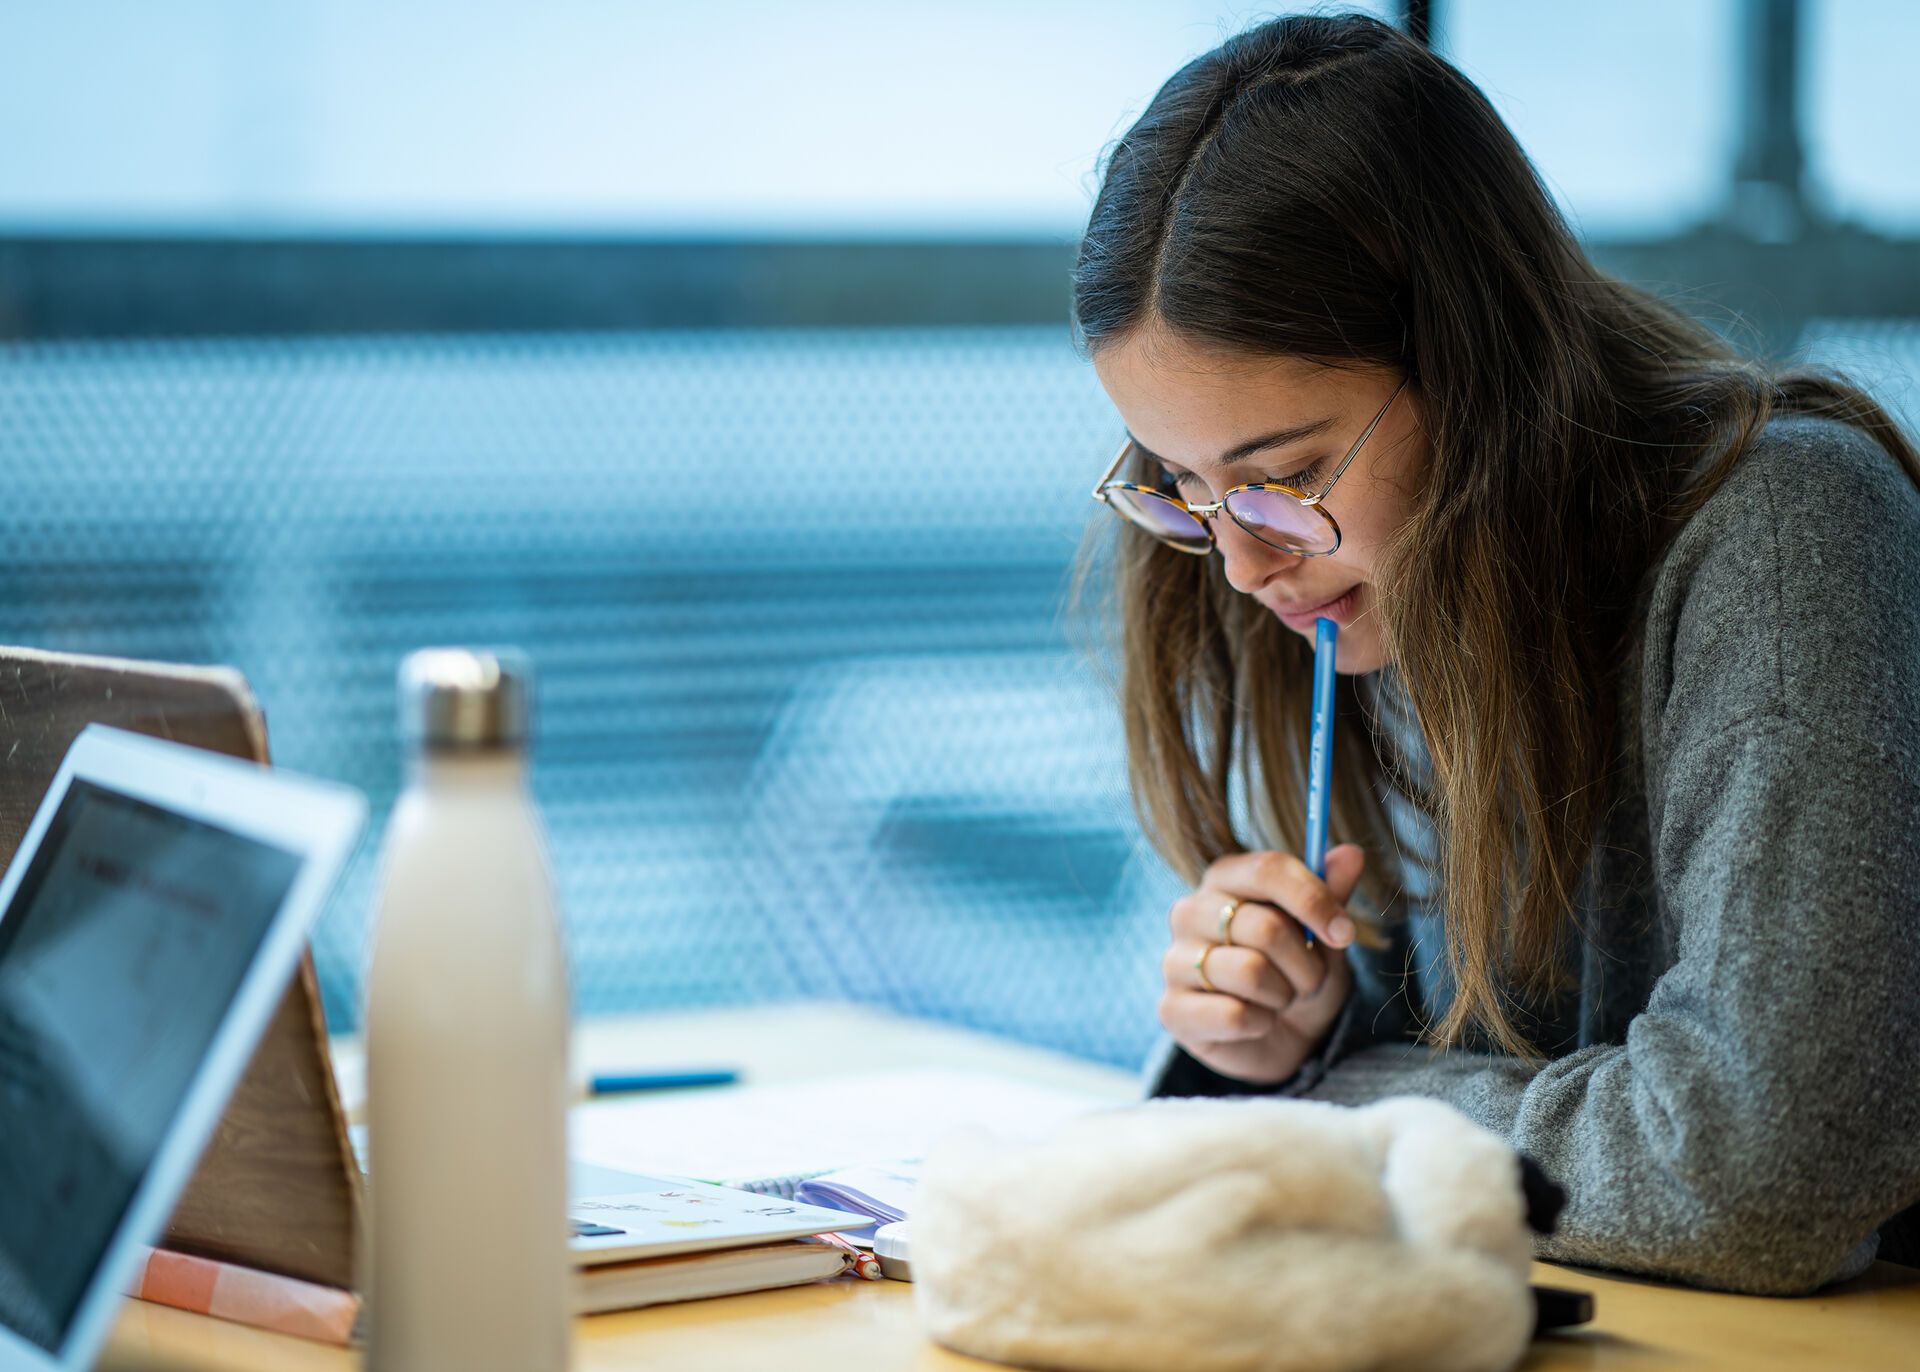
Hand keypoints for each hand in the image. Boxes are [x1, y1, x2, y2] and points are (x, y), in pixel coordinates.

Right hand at [1157, 844, 1363, 1086]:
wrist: (1281, 1036)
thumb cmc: (1296, 972)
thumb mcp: (1321, 934)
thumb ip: (1332, 893)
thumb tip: (1351, 853)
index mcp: (1224, 878)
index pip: (1268, 869)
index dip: (1313, 899)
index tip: (1345, 933)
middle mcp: (1190, 911)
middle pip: (1265, 927)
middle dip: (1306, 965)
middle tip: (1310, 980)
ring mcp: (1174, 960)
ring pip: (1251, 972)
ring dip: (1284, 994)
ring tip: (1281, 999)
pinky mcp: (1172, 1009)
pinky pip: (1234, 1014)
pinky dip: (1261, 1024)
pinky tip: (1256, 1022)